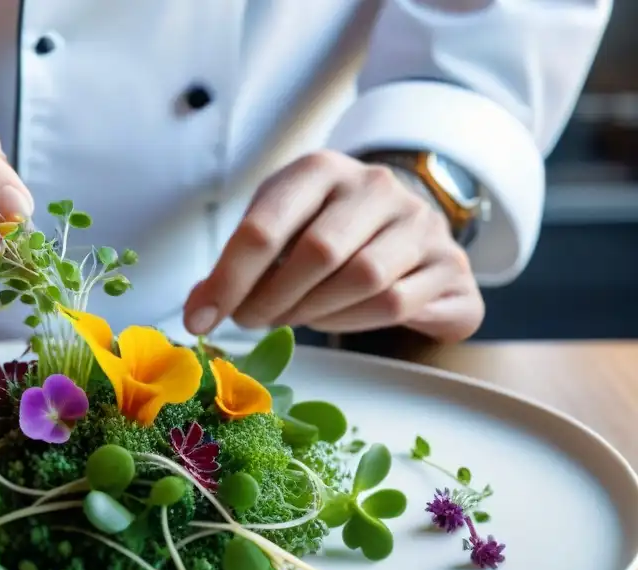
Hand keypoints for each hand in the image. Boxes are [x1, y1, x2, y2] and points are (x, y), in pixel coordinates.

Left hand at [183, 150, 483, 342]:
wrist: (406, 225)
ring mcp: (419, 222)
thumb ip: (238, 263)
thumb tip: (199, 308)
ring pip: (362, 279)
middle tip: (251, 320)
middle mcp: (375, 187)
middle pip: (318, 253)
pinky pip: (396, 303)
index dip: (228, 279)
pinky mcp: (448, 262)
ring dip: (314, 312)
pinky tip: (333, 318)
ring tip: (292, 315)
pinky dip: (352, 322)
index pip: (266, 226)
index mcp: (320, 170)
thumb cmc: (327, 227)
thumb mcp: (278, 227)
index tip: (200, 319)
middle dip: (273, 299)